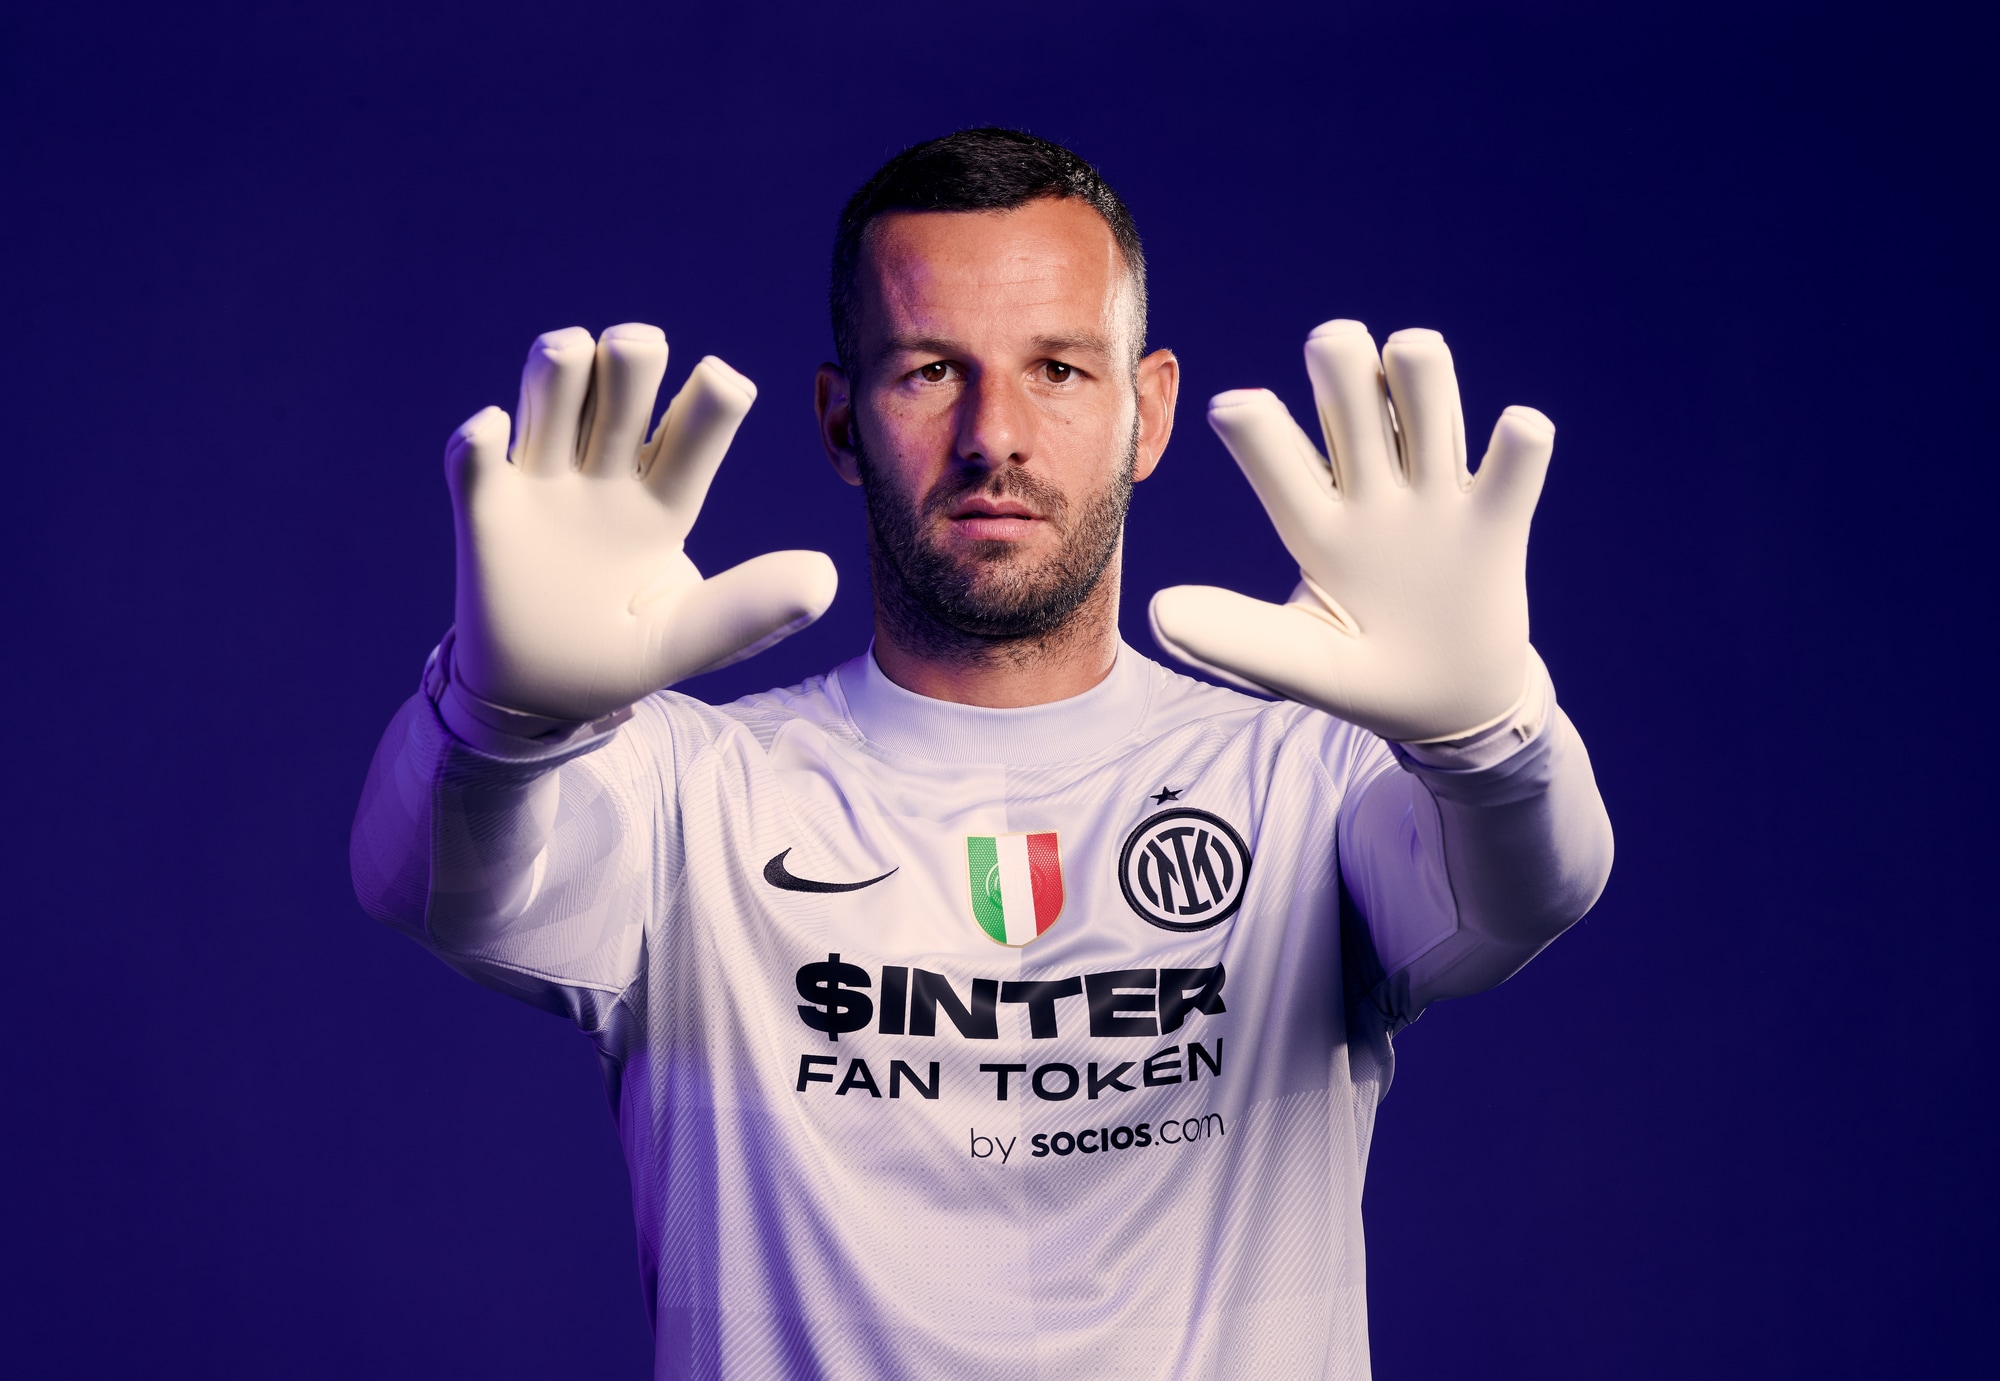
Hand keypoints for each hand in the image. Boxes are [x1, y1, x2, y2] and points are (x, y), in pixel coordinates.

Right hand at [446, 324, 836, 721]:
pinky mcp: (484, 514)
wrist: (536, 700)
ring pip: (549, 397)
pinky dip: (477, 439)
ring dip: (557, 367)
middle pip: (621, 389)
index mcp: (664, 501)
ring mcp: (542, 488)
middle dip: (631, 357)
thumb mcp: (685, 640)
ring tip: (570, 353)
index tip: (723, 384)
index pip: (695, 429)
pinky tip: (491, 430)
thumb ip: (747, 611)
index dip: (711, 399)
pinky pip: (471, 460)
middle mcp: (605, 477)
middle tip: (637, 349)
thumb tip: (827, 577)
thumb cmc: (617, 654)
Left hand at [1148, 320, 1552, 742]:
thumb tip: (1157, 612)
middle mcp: (1369, 492)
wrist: (1446, 706)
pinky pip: (1518, 460)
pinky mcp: (1498, 522)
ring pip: (1426, 395)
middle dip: (1341, 361)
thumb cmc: (1359, 675)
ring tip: (1411, 370)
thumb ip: (1236, 639)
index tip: (1236, 409)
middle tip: (1334, 352)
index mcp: (1313, 521)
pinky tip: (1513, 438)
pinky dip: (1520, 440)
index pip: (1274, 457)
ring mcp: (1434, 500)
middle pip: (1350, 392)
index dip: (1257, 428)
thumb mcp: (1297, 665)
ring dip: (1420, 372)